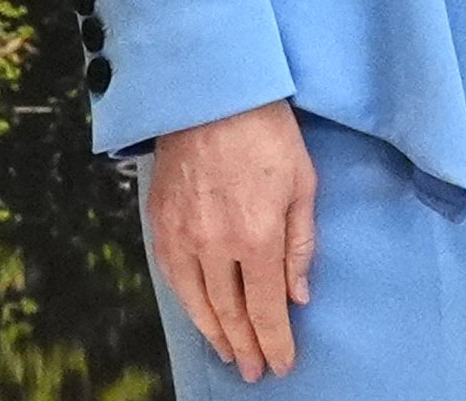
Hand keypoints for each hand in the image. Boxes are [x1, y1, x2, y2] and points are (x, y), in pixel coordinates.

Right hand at [148, 98, 317, 380]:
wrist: (212, 95)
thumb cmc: (268, 133)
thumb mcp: (304, 184)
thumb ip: (301, 245)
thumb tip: (299, 295)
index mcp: (258, 235)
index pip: (267, 307)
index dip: (275, 340)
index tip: (281, 364)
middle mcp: (217, 244)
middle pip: (231, 312)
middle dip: (245, 346)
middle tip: (253, 370)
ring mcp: (183, 236)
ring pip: (198, 303)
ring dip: (215, 334)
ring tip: (229, 354)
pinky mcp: (161, 224)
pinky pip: (173, 279)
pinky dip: (187, 305)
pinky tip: (199, 316)